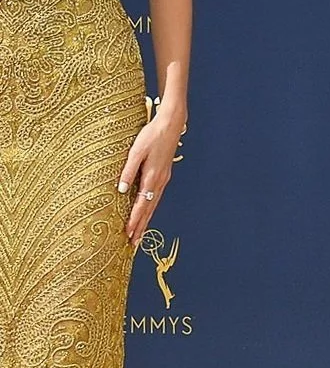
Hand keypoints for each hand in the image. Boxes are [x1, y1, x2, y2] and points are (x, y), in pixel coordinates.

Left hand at [117, 107, 183, 247]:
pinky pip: (155, 197)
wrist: (171, 125)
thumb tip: (121, 190)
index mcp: (152, 177)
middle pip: (149, 209)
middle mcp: (159, 182)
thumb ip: (128, 171)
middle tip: (133, 243)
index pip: (141, 205)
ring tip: (139, 232)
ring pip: (153, 204)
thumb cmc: (151, 135)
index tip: (127, 234)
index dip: (134, 220)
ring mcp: (163, 179)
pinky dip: (150, 208)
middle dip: (141, 226)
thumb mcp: (136, 151)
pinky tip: (146, 212)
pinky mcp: (163, 175)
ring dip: (146, 219)